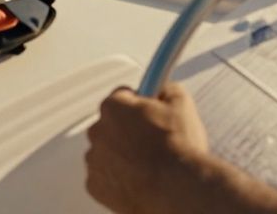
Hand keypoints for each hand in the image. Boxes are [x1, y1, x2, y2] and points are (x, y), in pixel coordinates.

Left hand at [85, 83, 211, 213]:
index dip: (139, 103)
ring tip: (149, 163)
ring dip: (122, 154)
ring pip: (107, 152)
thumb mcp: (181, 104)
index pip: (122, 96)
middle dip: (129, 130)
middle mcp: (98, 131)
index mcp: (114, 107)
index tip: (148, 110)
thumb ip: (167, 90)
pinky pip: (105, 177)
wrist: (176, 188)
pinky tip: (139, 178)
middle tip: (152, 140)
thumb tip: (164, 90)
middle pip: (112, 125)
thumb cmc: (177, 148)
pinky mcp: (96, 186)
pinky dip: (118, 178)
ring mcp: (95, 160)